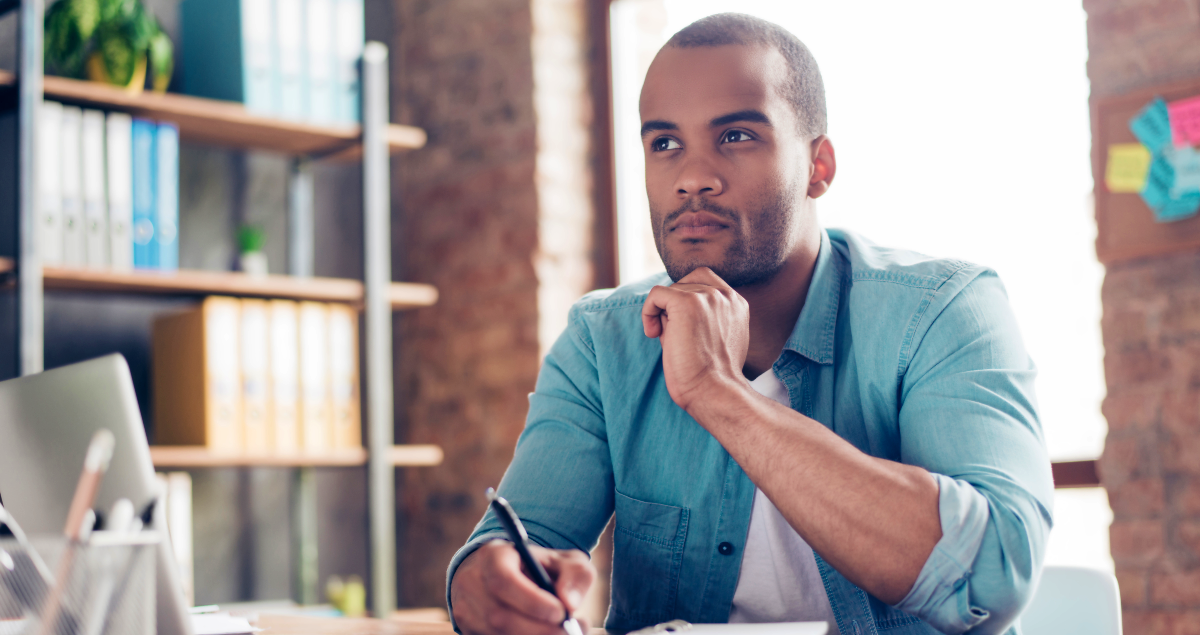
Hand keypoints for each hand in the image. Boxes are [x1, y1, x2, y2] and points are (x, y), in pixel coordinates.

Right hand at [450, 540, 594, 634]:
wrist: (510, 576)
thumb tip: (569, 603)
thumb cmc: (540, 568)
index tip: (560, 612)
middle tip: (569, 631)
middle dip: (538, 629)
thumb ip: (574, 575)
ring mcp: (465, 610)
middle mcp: (471, 582)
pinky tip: (543, 634)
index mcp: (492, 556)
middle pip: (498, 615)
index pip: (503, 580)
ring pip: (497, 634)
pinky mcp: (467, 630)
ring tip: (563, 632)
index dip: (531, 601)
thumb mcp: (564, 560)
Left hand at [641, 267, 749, 411]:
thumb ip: (703, 317)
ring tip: (667, 340)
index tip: (682, 325)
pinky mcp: (687, 303)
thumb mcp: (714, 339)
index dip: (687, 297)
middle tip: (672, 332)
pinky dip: (648, 311)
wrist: (713, 391)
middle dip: (675, 304)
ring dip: (663, 313)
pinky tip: (653, 333)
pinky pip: (656, 294)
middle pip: (687, 282)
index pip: (706, 280)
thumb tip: (667, 308)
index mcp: (737, 304)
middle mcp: (726, 296)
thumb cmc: (711, 376)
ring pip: (671, 290)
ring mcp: (708, 297)